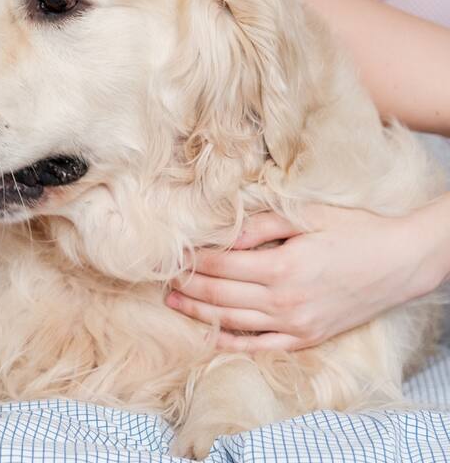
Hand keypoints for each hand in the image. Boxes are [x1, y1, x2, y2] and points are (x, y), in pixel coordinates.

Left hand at [165, 201, 449, 351]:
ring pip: (233, 321)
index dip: (191, 261)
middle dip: (186, 287)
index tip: (170, 255)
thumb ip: (260, 227)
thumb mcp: (306, 216)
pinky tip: (209, 336)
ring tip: (173, 303)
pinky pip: (261, 346)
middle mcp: (285, 300)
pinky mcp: (308, 337)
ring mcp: (296, 323)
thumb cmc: (354, 230)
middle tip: (161, 279)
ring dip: (198, 313)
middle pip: (219, 295)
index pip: (220, 266)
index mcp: (282, 266)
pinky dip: (232, 343)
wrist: (401, 261)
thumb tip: (222, 236)